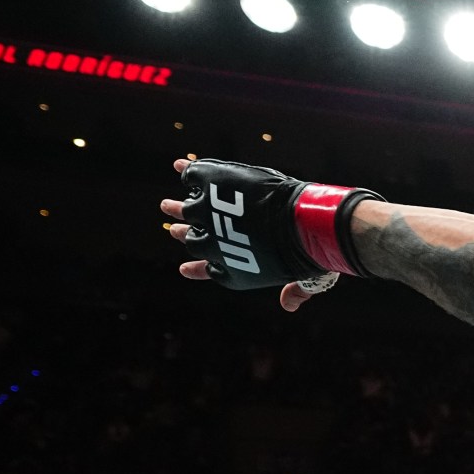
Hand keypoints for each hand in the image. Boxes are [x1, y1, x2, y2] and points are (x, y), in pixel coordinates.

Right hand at [160, 159, 327, 313]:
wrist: (298, 225)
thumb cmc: (306, 254)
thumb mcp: (306, 280)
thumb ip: (296, 291)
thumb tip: (288, 306)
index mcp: (232, 271)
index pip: (210, 271)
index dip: (198, 270)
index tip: (184, 270)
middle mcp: (211, 244)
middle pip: (191, 240)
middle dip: (183, 235)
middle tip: (174, 230)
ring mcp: (206, 213)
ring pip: (186, 210)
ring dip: (176, 208)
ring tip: (167, 206)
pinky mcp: (208, 183)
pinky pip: (192, 174)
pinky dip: (187, 170)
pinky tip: (182, 167)